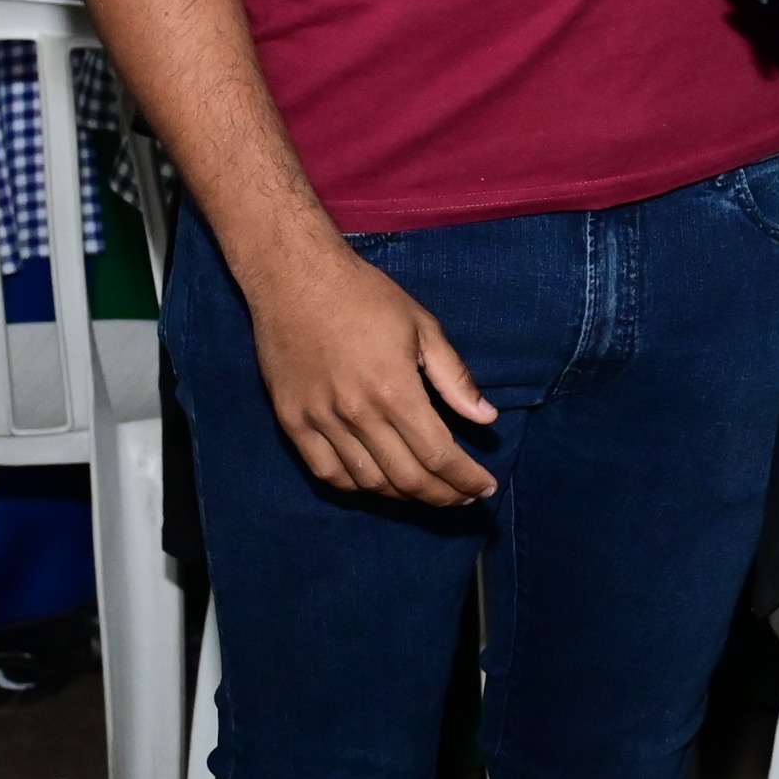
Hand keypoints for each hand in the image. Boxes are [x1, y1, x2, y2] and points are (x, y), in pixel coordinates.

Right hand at [237, 241, 497, 504]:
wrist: (295, 280)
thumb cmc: (366, 297)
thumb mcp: (423, 327)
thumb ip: (455, 378)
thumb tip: (487, 419)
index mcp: (395, 389)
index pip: (438, 455)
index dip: (466, 480)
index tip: (486, 488)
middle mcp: (357, 414)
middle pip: (407, 478)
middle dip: (443, 496)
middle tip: (464, 498)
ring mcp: (319, 422)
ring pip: (368, 482)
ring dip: (404, 496)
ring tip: (429, 492)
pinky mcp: (292, 422)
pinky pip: (327, 473)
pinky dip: (358, 487)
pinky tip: (379, 484)